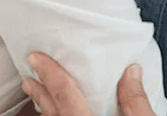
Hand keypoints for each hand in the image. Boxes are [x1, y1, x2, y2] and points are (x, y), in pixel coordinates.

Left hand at [20, 52, 154, 115]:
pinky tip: (55, 114)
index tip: (36, 57)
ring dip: (45, 107)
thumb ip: (137, 103)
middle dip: (40, 92)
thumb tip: (132, 72)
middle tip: (30, 74)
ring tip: (37, 92)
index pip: (65, 96)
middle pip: (51, 112)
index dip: (50, 74)